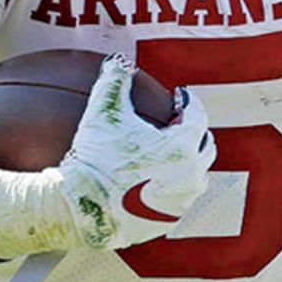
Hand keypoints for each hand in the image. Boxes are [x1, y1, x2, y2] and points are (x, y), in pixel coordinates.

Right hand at [56, 55, 214, 248]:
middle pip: (204, 144)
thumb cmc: (93, 158)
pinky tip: (158, 176)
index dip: (187, 101)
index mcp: (182, 146)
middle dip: (193, 129)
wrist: (76, 208)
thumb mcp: (103, 112)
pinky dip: (174, 184)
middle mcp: (190, 175)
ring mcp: (181, 200)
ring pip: (197, 173)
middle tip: (177, 121)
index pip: (197, 115)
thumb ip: (114, 80)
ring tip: (171, 149)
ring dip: (188, 158)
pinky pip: (180, 198)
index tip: (178, 96)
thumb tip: (119, 61)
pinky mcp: (168, 220)